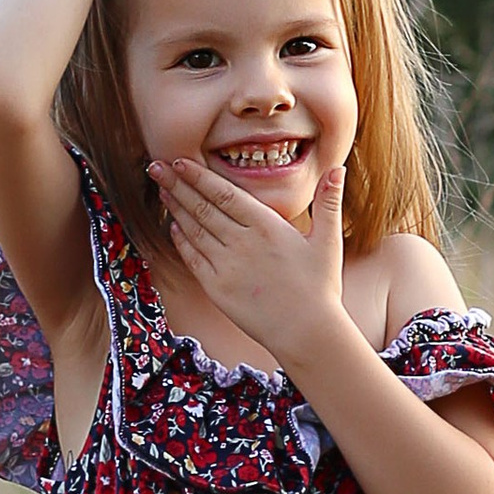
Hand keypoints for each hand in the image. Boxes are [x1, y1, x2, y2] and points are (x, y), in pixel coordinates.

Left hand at [152, 147, 351, 372]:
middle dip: (177, 185)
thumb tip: (337, 169)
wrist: (306, 332)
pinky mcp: (217, 288)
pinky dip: (181, 241)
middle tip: (156, 166)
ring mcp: (226, 266)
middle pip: (202, 208)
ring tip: (161, 190)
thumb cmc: (320, 287)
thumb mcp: (328, 241)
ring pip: (193, 230)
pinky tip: (173, 227)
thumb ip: (328, 203)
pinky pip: (193, 259)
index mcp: (266, 227)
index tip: (181, 161)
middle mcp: (242, 243)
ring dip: (175, 209)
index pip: (224, 194)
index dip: (199, 176)